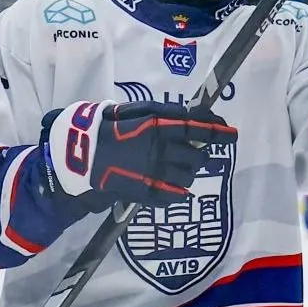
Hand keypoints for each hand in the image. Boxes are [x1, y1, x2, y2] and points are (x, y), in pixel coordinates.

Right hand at [41, 100, 238, 210]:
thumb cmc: (101, 127)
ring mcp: (152, 172)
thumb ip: (157, 113)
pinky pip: (170, 196)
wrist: (75, 155)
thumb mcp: (129, 110)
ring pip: (187, 177)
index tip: (232, 134)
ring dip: (187, 174)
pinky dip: (175, 194)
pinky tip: (175, 191)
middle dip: (201, 155)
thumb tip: (185, 115)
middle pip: (197, 155)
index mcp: (156, 125)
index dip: (217, 130)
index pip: (196, 127)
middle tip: (198, 154)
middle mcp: (160, 148)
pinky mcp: (143, 192)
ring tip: (178, 171)